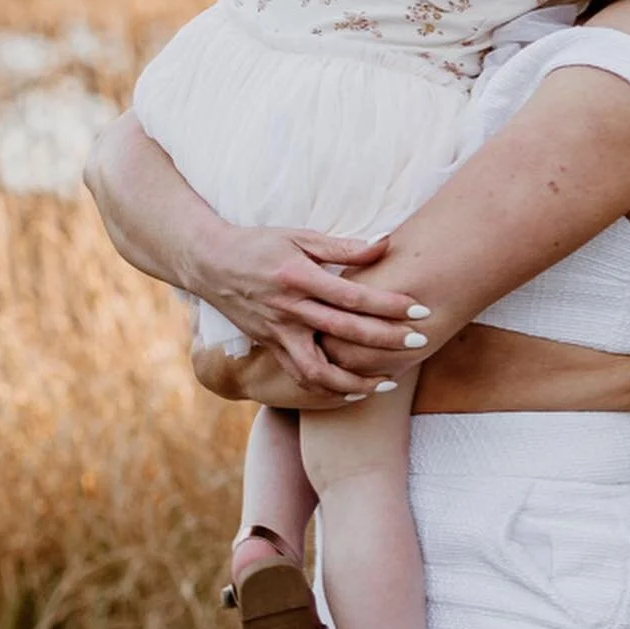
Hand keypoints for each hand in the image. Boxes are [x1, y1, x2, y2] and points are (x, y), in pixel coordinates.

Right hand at [197, 225, 428, 396]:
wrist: (209, 263)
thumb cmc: (260, 244)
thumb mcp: (299, 236)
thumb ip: (343, 246)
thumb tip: (387, 244)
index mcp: (298, 277)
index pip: (352, 296)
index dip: (388, 305)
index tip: (420, 310)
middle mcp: (288, 309)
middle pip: (344, 332)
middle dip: (385, 340)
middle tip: (419, 343)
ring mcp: (276, 333)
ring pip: (318, 370)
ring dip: (356, 381)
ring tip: (389, 382)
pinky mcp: (270, 347)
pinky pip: (300, 376)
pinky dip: (329, 389)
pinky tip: (354, 392)